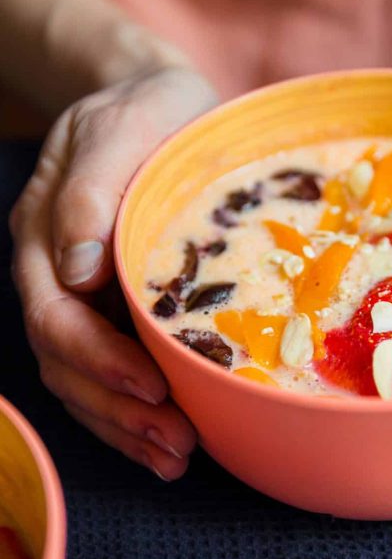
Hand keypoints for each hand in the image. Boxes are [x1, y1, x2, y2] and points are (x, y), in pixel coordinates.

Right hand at [10, 67, 217, 479]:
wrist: (161, 102)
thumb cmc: (144, 111)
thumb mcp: (117, 132)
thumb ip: (90, 195)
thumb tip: (76, 269)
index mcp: (48, 235)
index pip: (57, 316)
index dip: (99, 360)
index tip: (152, 389)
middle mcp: (60, 272)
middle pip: (69, 361)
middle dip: (119, 410)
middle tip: (176, 445)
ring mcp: (88, 291)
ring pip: (87, 376)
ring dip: (128, 424)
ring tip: (177, 456)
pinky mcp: (121, 301)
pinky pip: (115, 364)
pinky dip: (137, 406)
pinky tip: (168, 434)